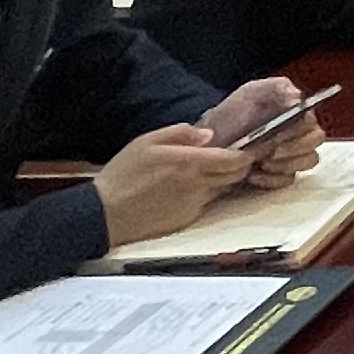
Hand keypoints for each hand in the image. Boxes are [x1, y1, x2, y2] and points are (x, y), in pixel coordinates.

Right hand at [95, 124, 266, 242]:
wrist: (105, 213)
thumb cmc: (123, 174)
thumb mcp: (147, 141)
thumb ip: (182, 133)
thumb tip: (209, 135)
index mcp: (191, 163)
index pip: (235, 160)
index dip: (246, 153)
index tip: (247, 147)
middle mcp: (198, 185)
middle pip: (236, 176)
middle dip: (240, 166)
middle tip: (232, 157)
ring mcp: (194, 205)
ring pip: (223, 190)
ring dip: (222, 180)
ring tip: (206, 171)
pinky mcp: (187, 220)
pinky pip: (206, 204)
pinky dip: (206, 195)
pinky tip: (188, 189)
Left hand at [200, 78, 324, 184]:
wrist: (211, 138)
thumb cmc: (234, 112)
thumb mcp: (252, 92)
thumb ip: (277, 89)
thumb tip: (297, 99)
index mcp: (297, 114)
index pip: (311, 124)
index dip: (298, 132)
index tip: (278, 137)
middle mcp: (299, 134)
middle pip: (314, 145)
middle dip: (294, 150)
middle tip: (271, 154)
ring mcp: (291, 156)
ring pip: (307, 162)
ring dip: (286, 165)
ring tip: (262, 164)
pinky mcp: (279, 174)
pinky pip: (287, 180)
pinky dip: (272, 179)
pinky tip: (254, 175)